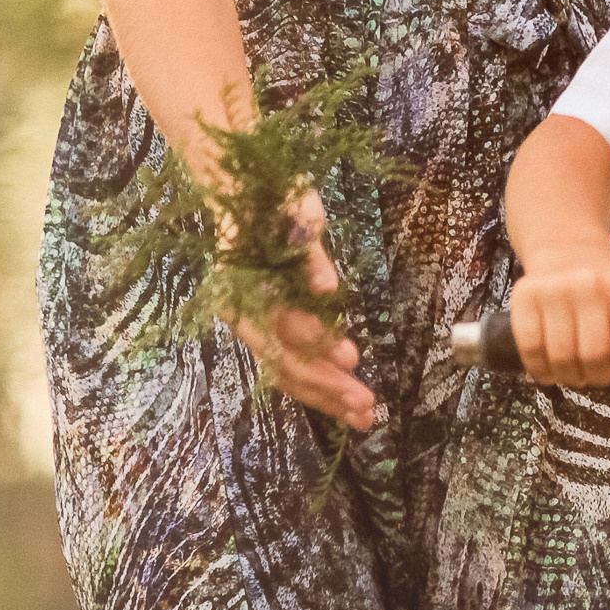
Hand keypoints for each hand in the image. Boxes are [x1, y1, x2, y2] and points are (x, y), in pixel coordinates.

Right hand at [223, 190, 376, 428]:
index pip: (279, 328)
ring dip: (326, 396)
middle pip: (284, 362)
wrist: (250, 192)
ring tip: (362, 417)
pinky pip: (293, 363)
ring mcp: (257, 325)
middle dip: (326, 388)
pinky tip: (345, 400)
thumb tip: (326, 291)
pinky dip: (320, 383)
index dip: (316, 344)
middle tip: (366, 406)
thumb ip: (310, 258)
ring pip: (288, 372)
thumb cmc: (276, 199)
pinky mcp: (272, 328)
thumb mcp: (297, 216)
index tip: (352, 360)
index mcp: (243, 288)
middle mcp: (244, 315)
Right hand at [505, 246, 609, 386]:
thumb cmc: (609, 289)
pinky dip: (541, 370)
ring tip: (575, 371)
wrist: (568, 249)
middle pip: (595, 357)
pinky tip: (550, 367)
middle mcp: (590, 284)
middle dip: (599, 377)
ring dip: (570, 377)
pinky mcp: (525, 296)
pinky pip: (531, 351)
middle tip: (598, 373)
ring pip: (562, 359)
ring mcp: (555, 289)